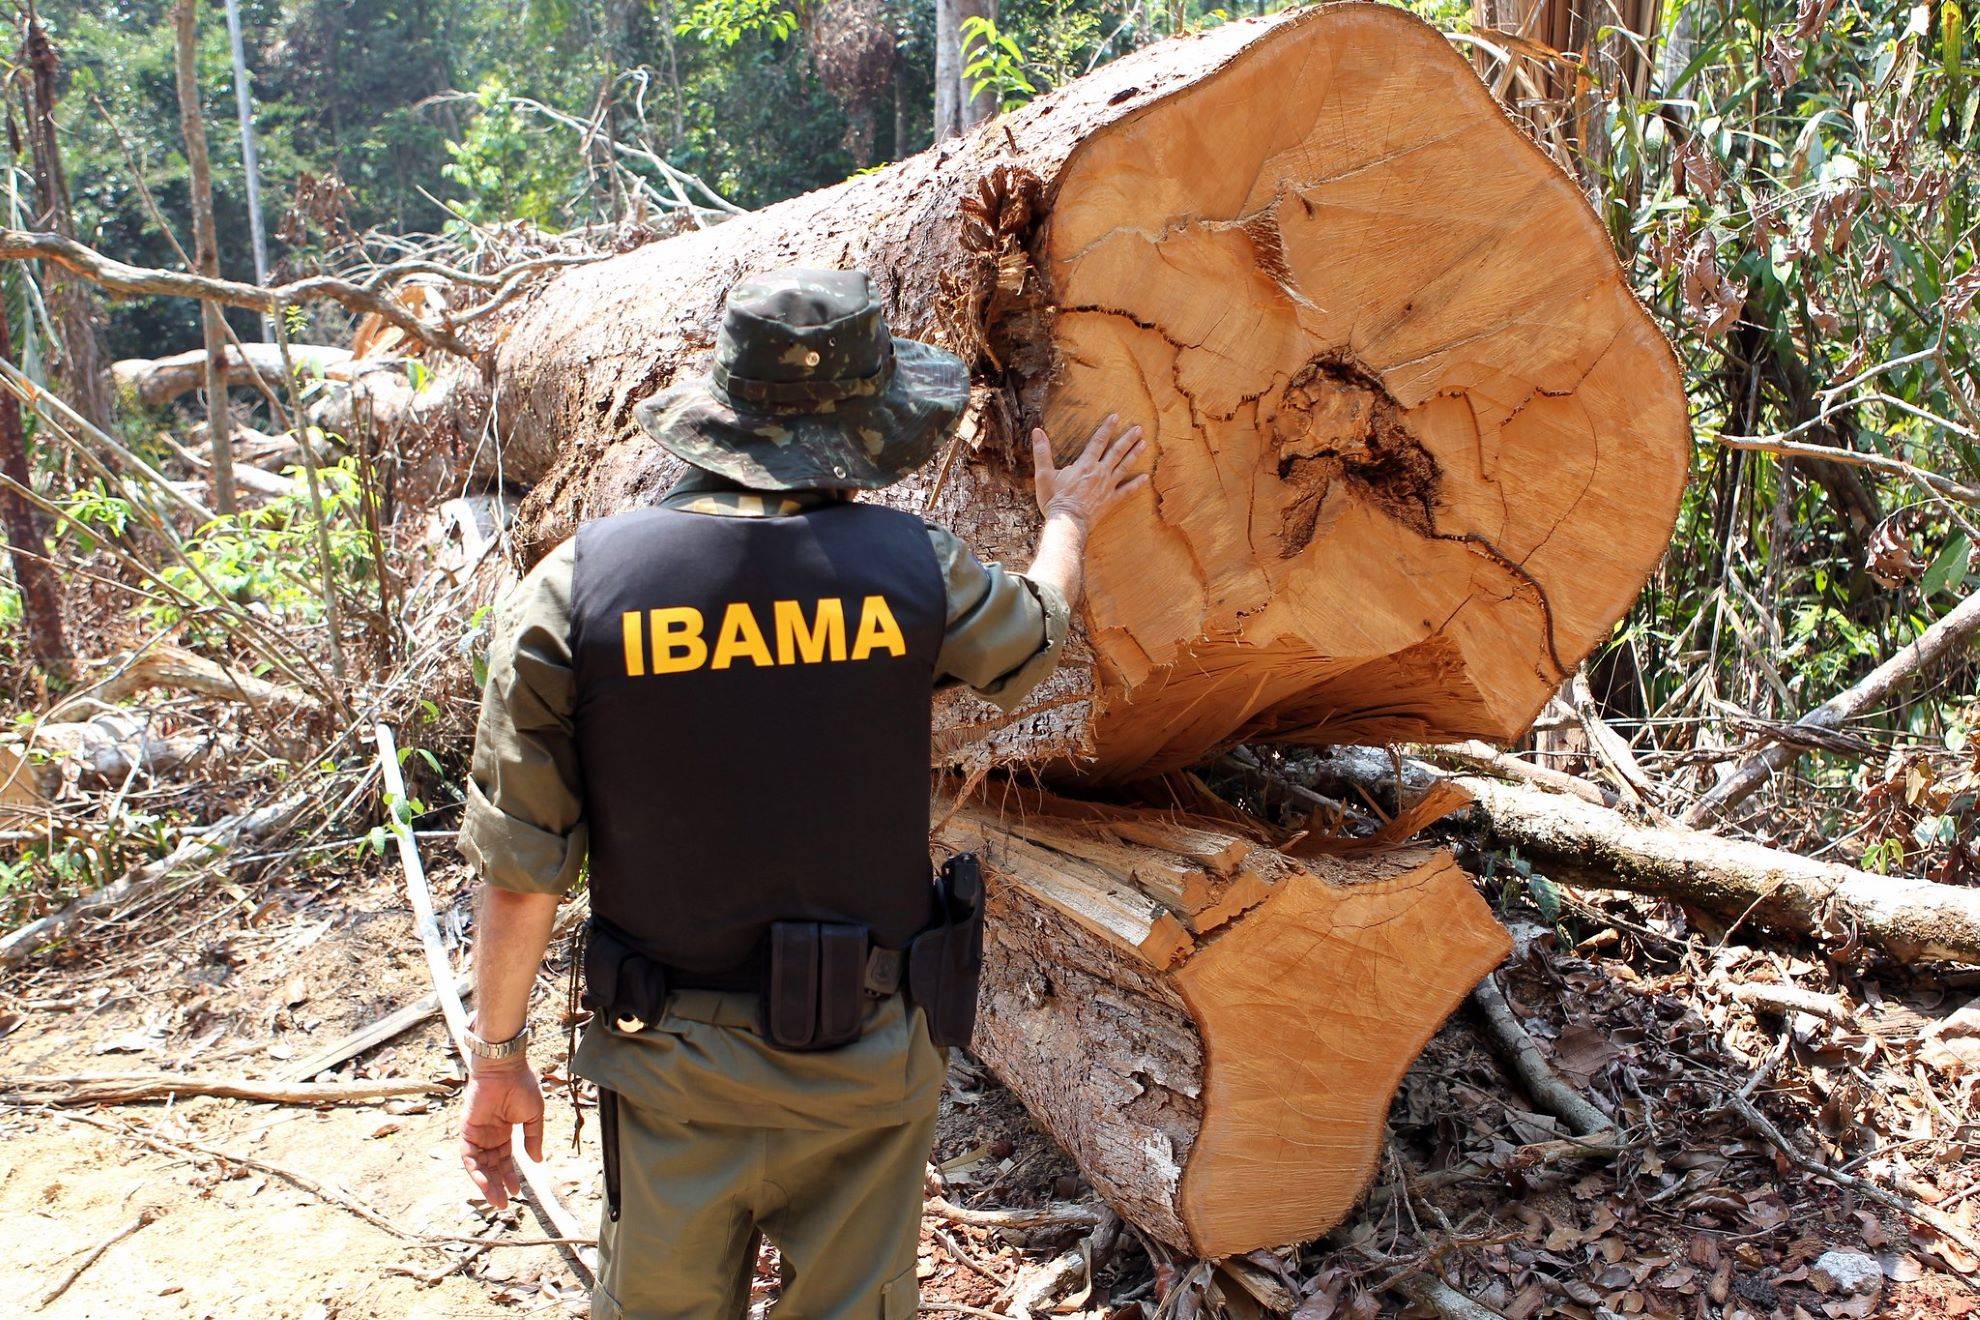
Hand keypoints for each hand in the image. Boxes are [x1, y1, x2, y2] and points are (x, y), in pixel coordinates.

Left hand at [459, 1059, 544, 1210]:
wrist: (505, 1068)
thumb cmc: (522, 1085)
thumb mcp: (534, 1116)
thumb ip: (533, 1138)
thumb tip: (536, 1161)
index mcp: (504, 1132)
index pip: (505, 1160)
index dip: (511, 1176)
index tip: (517, 1192)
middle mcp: (489, 1136)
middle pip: (492, 1166)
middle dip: (498, 1186)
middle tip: (505, 1204)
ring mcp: (477, 1134)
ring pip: (479, 1166)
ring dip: (487, 1184)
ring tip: (497, 1200)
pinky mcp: (466, 1131)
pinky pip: (468, 1157)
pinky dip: (476, 1172)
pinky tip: (486, 1184)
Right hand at [1031, 414, 1148, 530]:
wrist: (1067, 523)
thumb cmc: (1054, 499)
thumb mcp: (1043, 474)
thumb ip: (1042, 452)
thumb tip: (1037, 431)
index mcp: (1085, 464)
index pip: (1098, 441)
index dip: (1107, 428)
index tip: (1115, 417)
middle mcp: (1099, 472)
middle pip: (1116, 451)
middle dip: (1127, 438)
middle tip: (1138, 428)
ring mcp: (1107, 487)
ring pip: (1124, 467)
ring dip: (1134, 454)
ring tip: (1144, 443)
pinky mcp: (1110, 500)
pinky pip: (1127, 491)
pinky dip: (1136, 484)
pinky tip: (1146, 478)